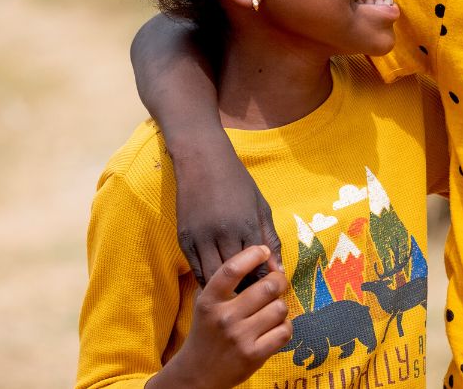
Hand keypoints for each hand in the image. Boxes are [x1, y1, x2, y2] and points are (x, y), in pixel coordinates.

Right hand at [155, 246, 291, 388]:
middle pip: (268, 287)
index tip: (264, 250)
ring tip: (272, 311)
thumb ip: (223, 283)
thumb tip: (259, 257)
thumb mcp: (204, 304)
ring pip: (280, 308)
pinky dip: (284, 327)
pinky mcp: (254, 355)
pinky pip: (284, 331)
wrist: (197, 374)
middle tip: (277, 283)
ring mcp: (240, 337)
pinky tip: (275, 328)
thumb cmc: (206, 333)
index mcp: (209, 300)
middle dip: (279, 281)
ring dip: (281, 307)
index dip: (253, 255)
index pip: (232, 269)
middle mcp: (224, 317)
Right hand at [174, 145, 282, 289]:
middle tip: (253, 301)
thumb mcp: (260, 207)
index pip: (258, 270)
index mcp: (246, 226)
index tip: (268, 292)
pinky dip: (207, 280)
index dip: (264, 285)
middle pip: (236, 279)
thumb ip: (270, 239)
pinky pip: (195, 270)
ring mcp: (200, 237)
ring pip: (213, 279)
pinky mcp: (184, 239)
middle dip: (245, 292)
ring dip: (225, 290)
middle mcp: (222, 234)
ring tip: (236, 297)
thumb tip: (278, 270)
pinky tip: (217, 285)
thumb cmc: (237, 182)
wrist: (202, 160)